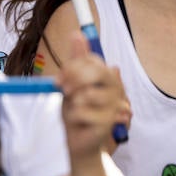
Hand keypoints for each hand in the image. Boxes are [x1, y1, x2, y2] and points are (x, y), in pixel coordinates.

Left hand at [56, 35, 131, 158]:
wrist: (80, 142)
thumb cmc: (77, 111)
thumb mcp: (72, 83)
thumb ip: (76, 61)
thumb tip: (77, 33)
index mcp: (108, 76)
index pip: (92, 61)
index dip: (73, 67)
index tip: (59, 78)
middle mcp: (116, 88)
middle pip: (96, 72)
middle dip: (74, 80)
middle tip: (64, 90)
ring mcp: (114, 105)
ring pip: (86, 94)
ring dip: (72, 103)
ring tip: (76, 110)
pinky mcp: (108, 122)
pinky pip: (81, 112)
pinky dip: (73, 117)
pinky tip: (78, 123)